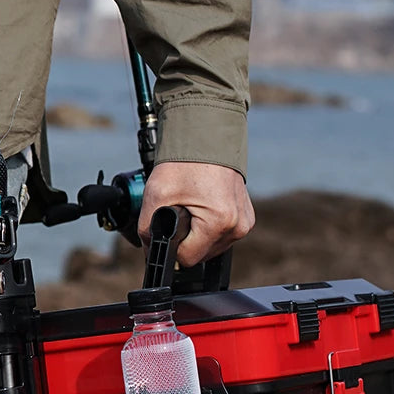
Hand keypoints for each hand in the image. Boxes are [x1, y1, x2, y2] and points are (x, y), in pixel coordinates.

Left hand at [138, 162, 254, 267]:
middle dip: (186, 239)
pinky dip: (208, 227)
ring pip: (211, 248)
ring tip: (193, 205)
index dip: (172, 247)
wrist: (207, 135)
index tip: (169, 226)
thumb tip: (150, 253)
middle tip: (181, 210)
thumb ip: (147, 231)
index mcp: (219, 223)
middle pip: (200, 255)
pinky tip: (203, 206)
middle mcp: (237, 226)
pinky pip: (221, 235)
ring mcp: (244, 222)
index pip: (187, 259)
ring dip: (197, 235)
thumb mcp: (156, 195)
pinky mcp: (246, 218)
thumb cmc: (185, 161)